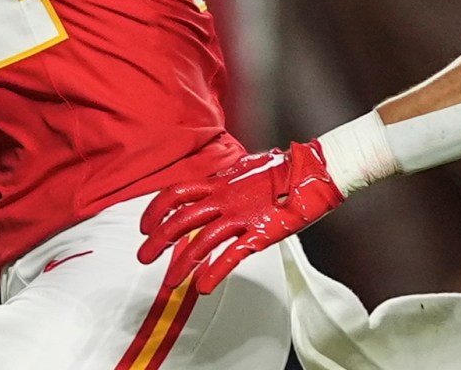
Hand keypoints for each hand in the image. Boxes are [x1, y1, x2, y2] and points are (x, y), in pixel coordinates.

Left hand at [137, 140, 343, 294]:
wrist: (316, 171)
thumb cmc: (285, 172)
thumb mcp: (246, 172)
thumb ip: (227, 183)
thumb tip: (213, 187)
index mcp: (220, 182)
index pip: (176, 193)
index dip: (155, 210)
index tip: (144, 226)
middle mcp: (225, 198)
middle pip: (181, 220)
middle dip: (158, 240)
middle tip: (143, 258)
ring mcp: (241, 216)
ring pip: (201, 242)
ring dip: (182, 264)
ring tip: (170, 283)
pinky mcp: (260, 233)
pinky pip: (232, 256)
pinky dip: (214, 273)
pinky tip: (202, 288)